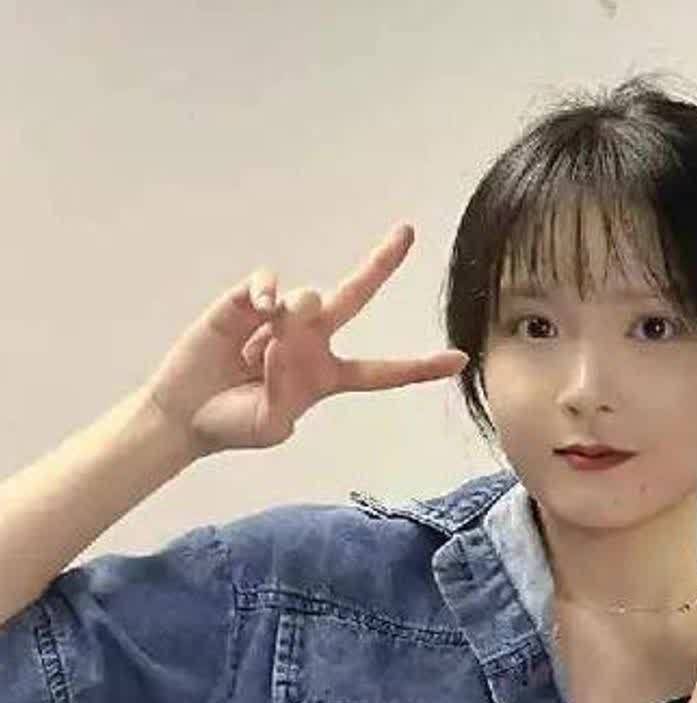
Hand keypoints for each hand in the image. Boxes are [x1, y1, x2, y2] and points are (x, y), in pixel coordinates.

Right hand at [142, 224, 467, 455]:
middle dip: (382, 262)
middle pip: (356, 295)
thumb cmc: (235, 423)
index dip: (420, 367)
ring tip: (258, 351)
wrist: (184, 414)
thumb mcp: (271, 425)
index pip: (383, 372)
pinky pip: (269, 284)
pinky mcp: (245, 301)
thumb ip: (286, 393)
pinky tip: (258, 307)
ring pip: (308, 299)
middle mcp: (312, 340)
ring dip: (291, 321)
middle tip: (407, 231)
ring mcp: (280, 317)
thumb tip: (285, 339)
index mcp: (329, 376)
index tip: (460, 360)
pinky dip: (267, 292)